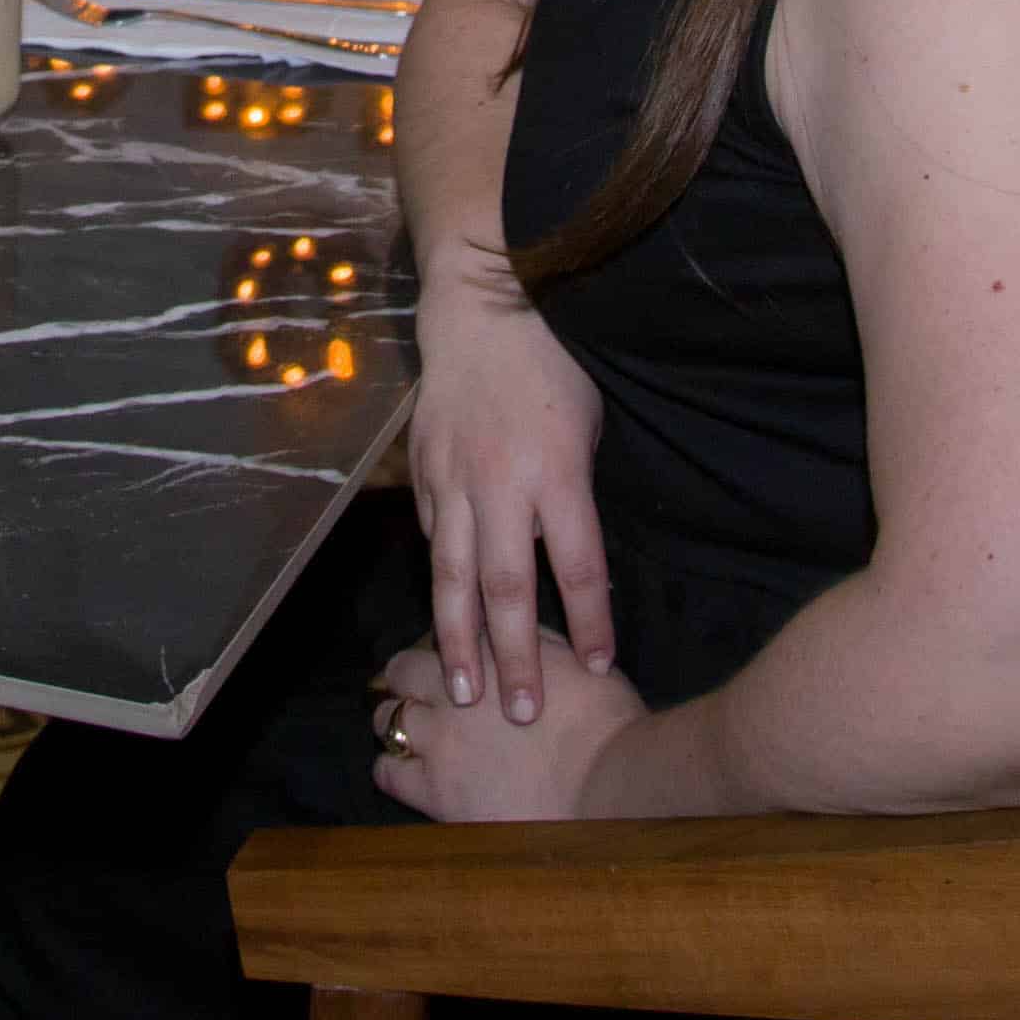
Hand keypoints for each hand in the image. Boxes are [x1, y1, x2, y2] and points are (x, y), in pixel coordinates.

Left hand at [368, 633, 645, 821]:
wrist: (608, 782)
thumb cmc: (603, 719)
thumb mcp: (569, 659)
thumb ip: (530, 643)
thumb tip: (508, 634)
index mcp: (486, 653)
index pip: (438, 636)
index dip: (442, 650)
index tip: (451, 664)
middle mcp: (452, 691)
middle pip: (400, 673)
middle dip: (408, 681)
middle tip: (425, 698)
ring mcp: (438, 741)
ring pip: (387, 721)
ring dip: (397, 722)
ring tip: (414, 736)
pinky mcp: (435, 790)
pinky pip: (386, 773)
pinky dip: (391, 768)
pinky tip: (409, 773)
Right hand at [403, 284, 613, 720]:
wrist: (482, 304)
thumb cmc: (555, 358)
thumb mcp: (589, 423)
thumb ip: (576, 493)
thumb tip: (571, 557)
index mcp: (556, 471)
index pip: (578, 565)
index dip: (588, 622)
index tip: (596, 669)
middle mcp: (501, 483)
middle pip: (505, 587)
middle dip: (512, 657)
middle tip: (518, 714)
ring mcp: (453, 478)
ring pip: (452, 574)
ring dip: (456, 639)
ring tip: (459, 692)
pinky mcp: (423, 470)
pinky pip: (433, 536)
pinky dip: (441, 579)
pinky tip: (443, 618)